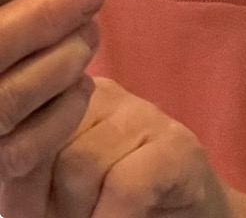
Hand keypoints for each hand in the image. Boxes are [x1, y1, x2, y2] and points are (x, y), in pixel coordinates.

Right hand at [0, 0, 103, 215]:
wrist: (17, 108)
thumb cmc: (18, 58)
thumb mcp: (13, 28)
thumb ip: (10, 1)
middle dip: (39, 19)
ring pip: (5, 102)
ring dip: (58, 61)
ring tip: (90, 34)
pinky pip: (23, 151)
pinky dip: (60, 114)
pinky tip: (82, 86)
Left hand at [11, 77, 245, 217]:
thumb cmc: (108, 210)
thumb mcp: (54, 192)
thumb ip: (25, 170)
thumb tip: (7, 157)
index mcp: (68, 96)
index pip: (23, 121)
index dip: (21, 177)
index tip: (34, 207)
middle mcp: (103, 93)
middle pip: (48, 145)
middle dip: (50, 201)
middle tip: (75, 215)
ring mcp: (144, 115)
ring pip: (82, 165)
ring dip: (84, 215)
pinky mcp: (177, 148)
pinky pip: (126, 185)